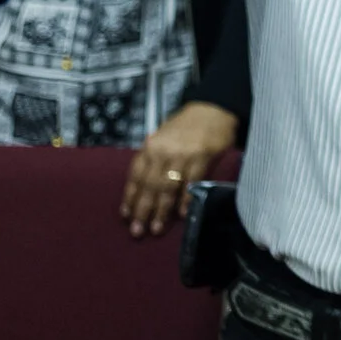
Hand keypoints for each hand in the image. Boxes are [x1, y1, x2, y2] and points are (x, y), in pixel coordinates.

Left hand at [121, 101, 237, 237]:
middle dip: (143, 210)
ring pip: (168, 187)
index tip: (127, 216)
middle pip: (149, 186)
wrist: (213, 108)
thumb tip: (145, 189)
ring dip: (162, 210)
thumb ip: (154, 160)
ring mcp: (183, 154)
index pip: (135, 177)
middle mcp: (163, 151)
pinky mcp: (202, 156)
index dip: (130, 198)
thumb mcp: (162, 138)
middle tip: (138, 231)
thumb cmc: (186, 125)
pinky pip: (191, 182)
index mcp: (150, 147)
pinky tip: (182, 213)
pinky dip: (186, 199)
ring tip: (157, 228)